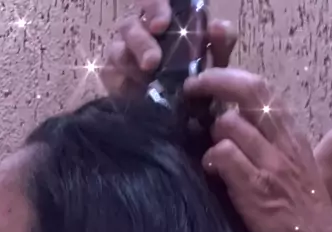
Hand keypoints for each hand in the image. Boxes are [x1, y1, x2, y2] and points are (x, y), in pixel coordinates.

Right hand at [101, 1, 236, 97]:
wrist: (191, 120)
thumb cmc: (200, 82)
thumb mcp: (217, 62)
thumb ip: (221, 43)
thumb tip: (216, 27)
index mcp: (164, 21)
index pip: (151, 1)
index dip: (153, 6)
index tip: (161, 25)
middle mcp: (140, 33)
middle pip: (129, 25)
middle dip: (140, 42)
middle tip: (152, 62)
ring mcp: (123, 55)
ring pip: (116, 50)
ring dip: (129, 62)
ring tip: (144, 79)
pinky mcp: (113, 78)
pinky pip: (109, 75)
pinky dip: (121, 82)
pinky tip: (134, 92)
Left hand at [183, 68, 331, 231]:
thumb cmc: (303, 216)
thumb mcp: (292, 170)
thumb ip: (267, 148)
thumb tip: (229, 132)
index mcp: (292, 135)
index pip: (261, 89)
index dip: (229, 77)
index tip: (205, 81)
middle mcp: (284, 141)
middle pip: (249, 90)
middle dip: (212, 81)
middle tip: (191, 91)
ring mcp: (270, 163)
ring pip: (230, 123)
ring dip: (209, 136)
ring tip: (208, 157)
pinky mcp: (256, 188)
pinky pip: (224, 155)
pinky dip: (210, 161)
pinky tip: (212, 175)